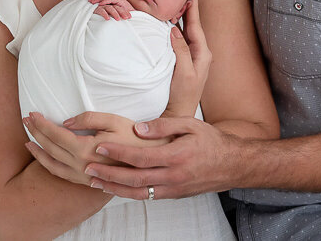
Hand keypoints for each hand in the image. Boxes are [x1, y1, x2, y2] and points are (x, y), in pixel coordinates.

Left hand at [23, 111, 167, 186]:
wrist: (152, 160)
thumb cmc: (134, 136)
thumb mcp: (113, 120)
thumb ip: (87, 118)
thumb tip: (66, 123)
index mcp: (86, 149)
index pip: (55, 135)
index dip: (41, 123)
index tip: (32, 113)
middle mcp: (81, 165)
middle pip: (50, 148)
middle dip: (35, 133)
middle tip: (25, 120)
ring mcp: (84, 176)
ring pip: (52, 165)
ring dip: (38, 152)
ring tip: (27, 141)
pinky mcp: (88, 181)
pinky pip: (62, 175)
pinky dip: (49, 166)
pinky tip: (45, 159)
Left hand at [85, 116, 234, 199]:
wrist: (232, 165)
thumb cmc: (210, 140)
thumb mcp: (190, 124)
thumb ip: (163, 125)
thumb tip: (138, 127)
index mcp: (176, 156)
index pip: (140, 157)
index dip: (118, 153)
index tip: (99, 147)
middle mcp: (173, 176)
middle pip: (134, 179)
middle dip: (108, 174)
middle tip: (88, 168)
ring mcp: (173, 189)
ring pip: (138, 193)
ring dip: (114, 188)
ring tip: (94, 181)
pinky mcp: (173, 195)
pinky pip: (147, 197)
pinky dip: (128, 193)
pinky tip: (115, 188)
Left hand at [89, 0, 133, 19]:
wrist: (134, 15)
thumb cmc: (124, 15)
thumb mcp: (115, 12)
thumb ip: (109, 10)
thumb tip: (101, 11)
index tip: (90, 1)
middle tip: (89, 1)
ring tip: (92, 3)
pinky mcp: (121, 1)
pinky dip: (105, 1)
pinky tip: (100, 4)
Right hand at [165, 0, 210, 116]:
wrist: (177, 115)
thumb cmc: (182, 96)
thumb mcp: (184, 73)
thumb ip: (182, 51)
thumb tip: (175, 31)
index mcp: (203, 54)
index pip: (196, 26)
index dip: (193, 10)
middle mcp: (198, 54)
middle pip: (191, 27)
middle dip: (186, 11)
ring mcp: (190, 58)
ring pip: (184, 33)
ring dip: (179, 20)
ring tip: (173, 4)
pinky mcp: (181, 63)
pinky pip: (178, 42)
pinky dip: (172, 31)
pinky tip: (166, 26)